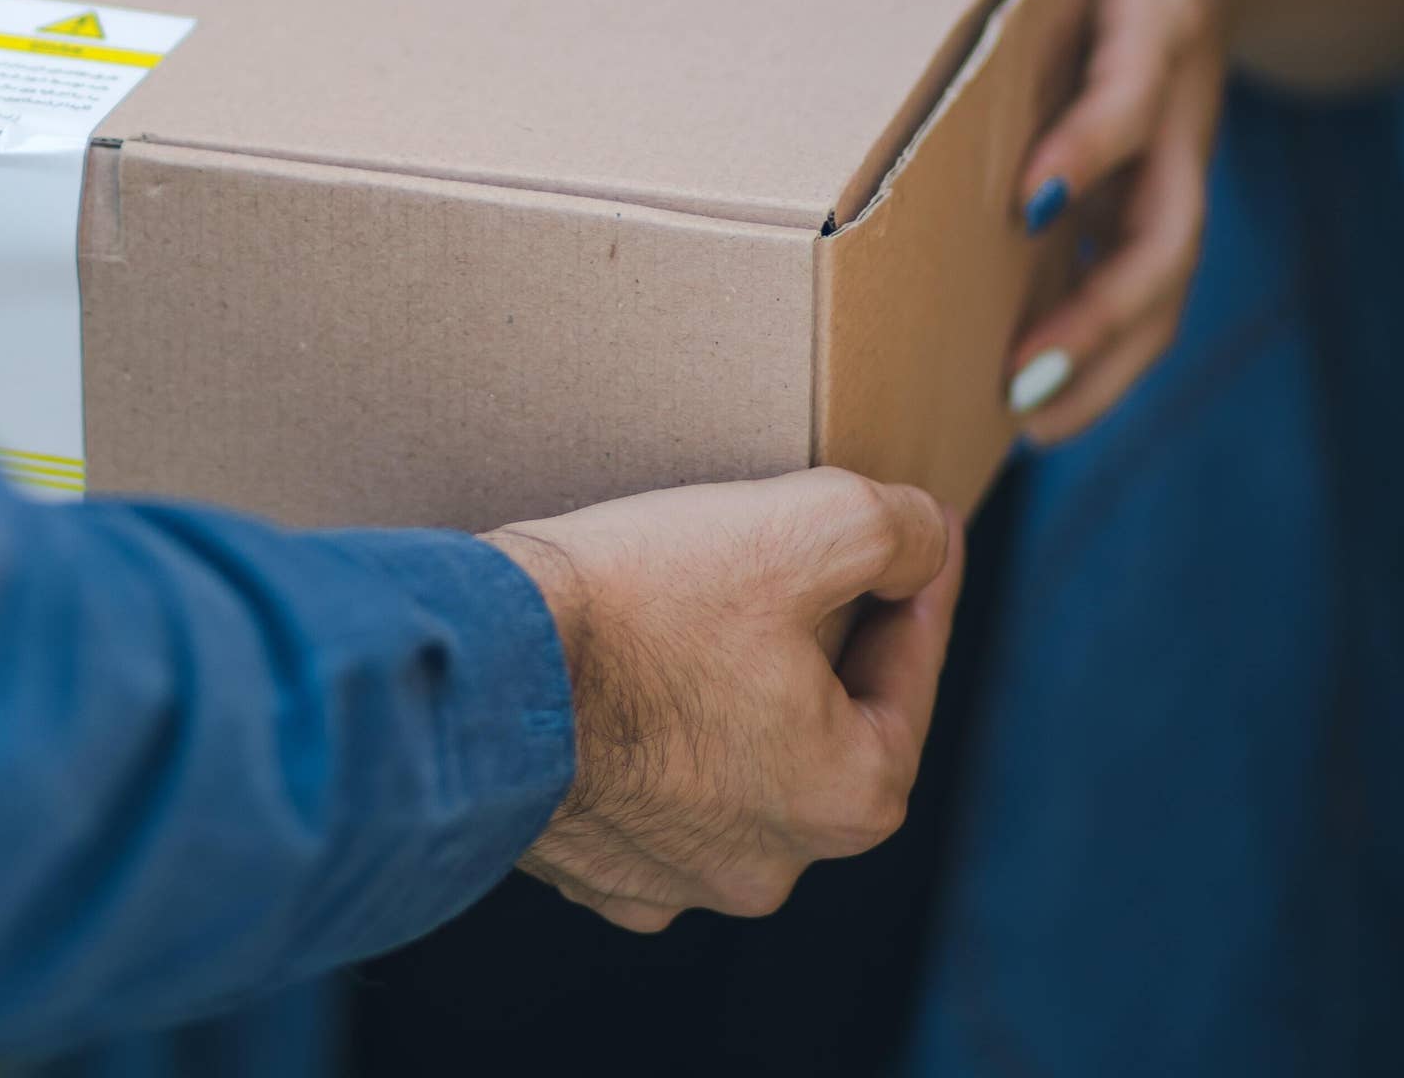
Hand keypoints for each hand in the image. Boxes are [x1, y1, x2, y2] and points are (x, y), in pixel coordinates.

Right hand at [484, 469, 960, 932]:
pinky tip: (621, 682)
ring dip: (726, 696)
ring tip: (695, 612)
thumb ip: (894, 529)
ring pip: (731, 764)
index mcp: (847, 795)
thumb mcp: (800, 526)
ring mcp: (672, 878)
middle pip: (821, 723)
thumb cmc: (639, 603)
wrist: (478, 670)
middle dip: (817, 643)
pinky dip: (645, 740)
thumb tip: (926, 538)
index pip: (910, 669)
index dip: (916, 583)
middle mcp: (771, 863)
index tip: (913, 532)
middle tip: (791, 562)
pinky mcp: (588, 865)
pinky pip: (642, 793)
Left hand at [959, 0, 1256, 441]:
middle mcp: (1172, 100)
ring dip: (1102, 354)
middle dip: (1102, 304)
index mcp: (1160, 10)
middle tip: (1020, 370)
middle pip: (1164, 226)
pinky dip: (1097, 346)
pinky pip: (1134, 280)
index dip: (1096, 139)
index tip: (1034, 191)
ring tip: (1023, 421)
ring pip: (1158, 277)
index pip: (1136, 88)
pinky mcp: (1144, 184)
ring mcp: (1167, 155)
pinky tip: (1025, 404)